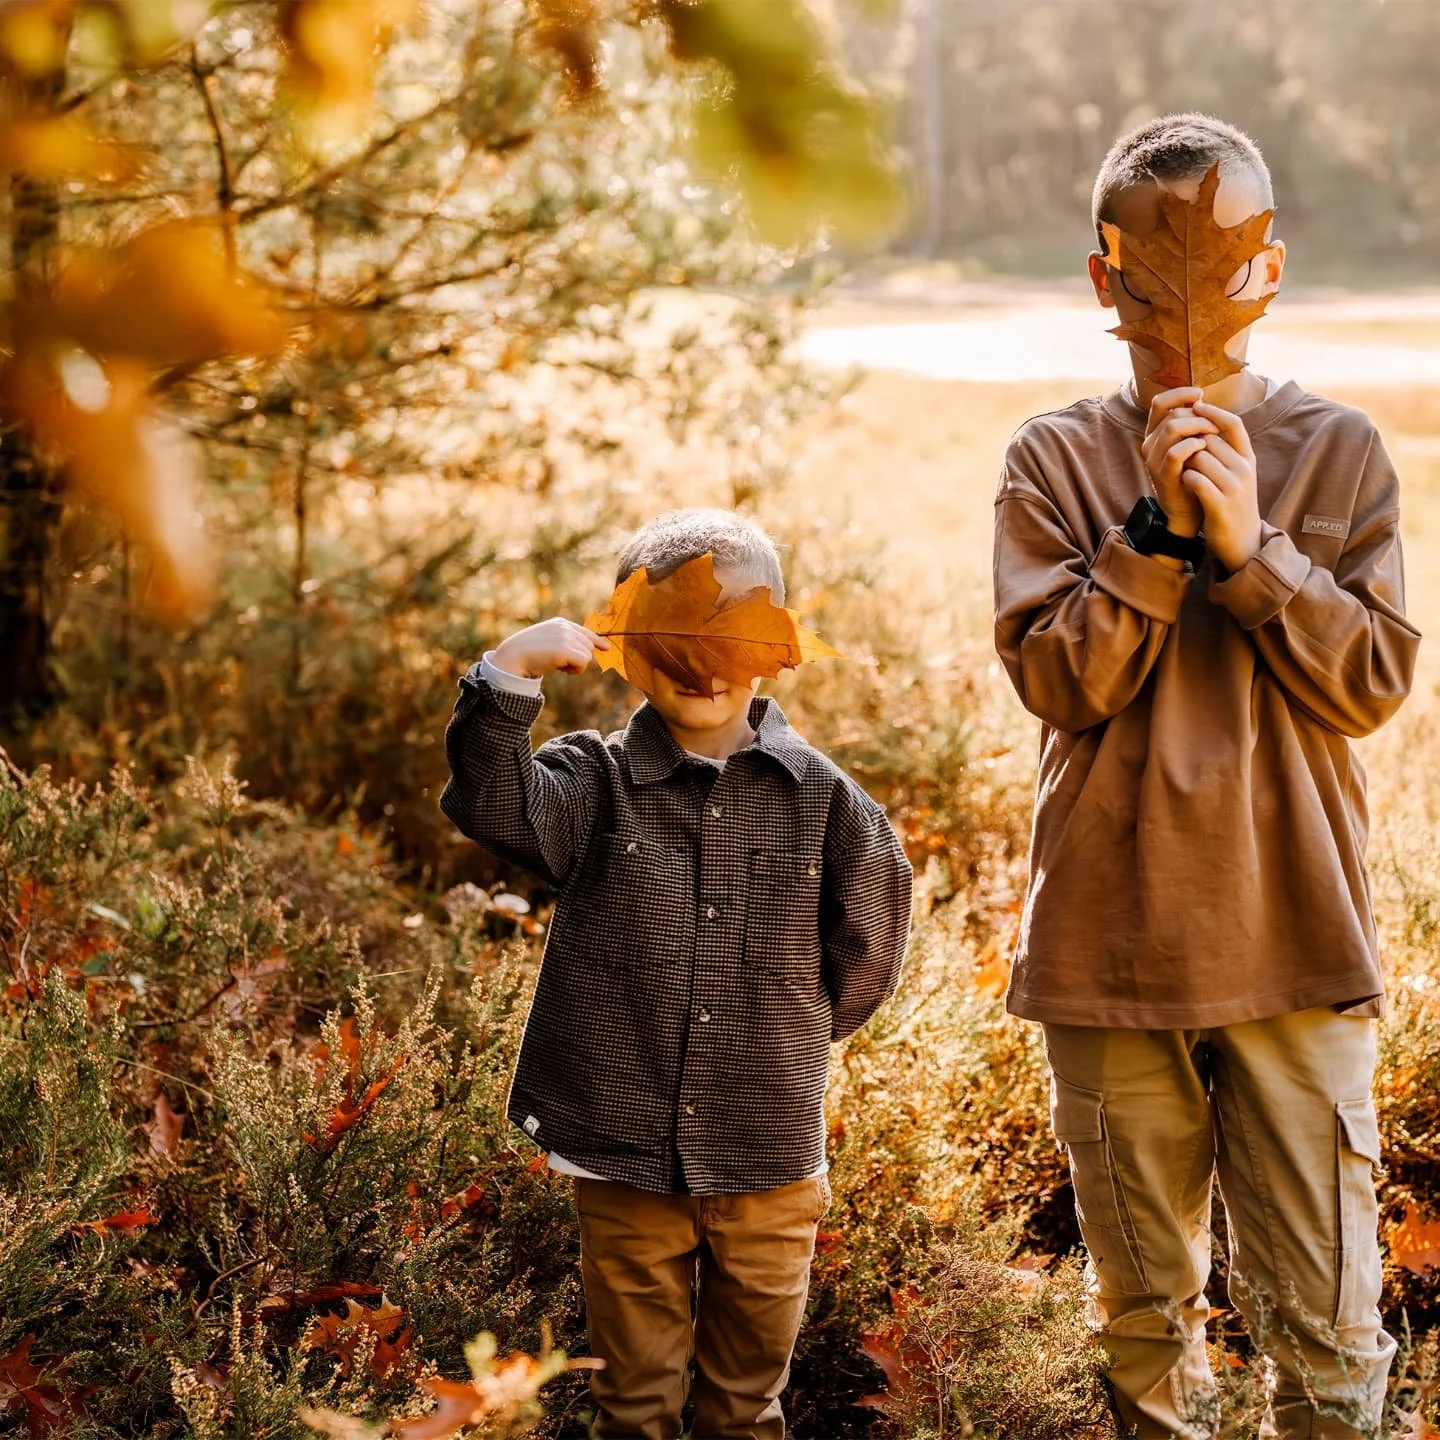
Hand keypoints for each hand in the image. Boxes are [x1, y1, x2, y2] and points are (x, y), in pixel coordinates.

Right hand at [491, 618, 609, 678]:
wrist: (512, 657)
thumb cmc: (527, 653)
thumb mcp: (547, 641)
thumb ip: (564, 642)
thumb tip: (586, 654)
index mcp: (560, 623)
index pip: (585, 631)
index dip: (597, 640)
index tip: (605, 648)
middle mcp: (565, 627)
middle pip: (589, 646)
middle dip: (578, 658)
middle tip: (559, 663)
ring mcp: (566, 636)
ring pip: (588, 655)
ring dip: (575, 665)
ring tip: (556, 664)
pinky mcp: (566, 649)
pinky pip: (584, 662)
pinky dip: (575, 670)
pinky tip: (560, 669)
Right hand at [1140, 387, 1212, 536]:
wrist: (1190, 508)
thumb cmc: (1195, 472)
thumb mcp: (1191, 443)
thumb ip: (1191, 423)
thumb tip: (1200, 398)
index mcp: (1155, 433)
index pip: (1160, 402)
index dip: (1180, 394)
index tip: (1201, 395)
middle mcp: (1149, 444)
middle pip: (1172, 414)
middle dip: (1198, 415)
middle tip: (1216, 424)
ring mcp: (1153, 460)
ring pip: (1172, 428)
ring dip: (1198, 426)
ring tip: (1214, 434)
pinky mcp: (1162, 475)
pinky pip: (1176, 452)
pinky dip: (1193, 445)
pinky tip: (1205, 447)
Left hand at [1179, 401, 1261, 571]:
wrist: (1242, 542)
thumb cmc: (1232, 504)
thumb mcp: (1236, 474)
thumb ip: (1225, 452)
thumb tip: (1205, 425)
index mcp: (1248, 458)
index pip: (1234, 424)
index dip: (1214, 412)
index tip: (1196, 405)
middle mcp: (1245, 469)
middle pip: (1209, 439)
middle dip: (1191, 444)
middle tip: (1183, 457)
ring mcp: (1235, 487)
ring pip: (1200, 457)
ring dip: (1186, 462)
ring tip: (1185, 473)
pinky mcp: (1221, 504)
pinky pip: (1196, 479)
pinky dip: (1186, 479)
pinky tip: (1185, 484)